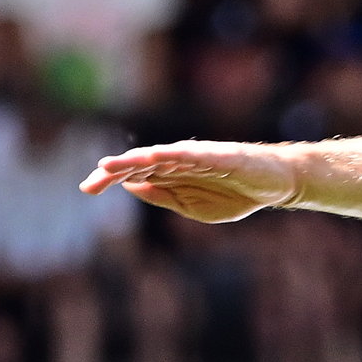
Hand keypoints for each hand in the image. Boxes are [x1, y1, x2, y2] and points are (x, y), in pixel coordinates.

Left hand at [82, 141, 301, 225]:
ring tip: (110, 166)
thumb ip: (163, 196)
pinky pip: (190, 155)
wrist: (274, 184)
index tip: (87, 189)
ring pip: (159, 157)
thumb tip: (132, 187)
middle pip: (140, 164)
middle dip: (115, 173)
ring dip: (133, 161)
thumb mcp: (192, 207)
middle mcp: (179, 161)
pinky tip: (152, 157)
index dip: (111, 179)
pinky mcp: (218, 155)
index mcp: (172, 174)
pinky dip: (170, 155)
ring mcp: (198, 156)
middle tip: (89, 185)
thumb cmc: (234, 193)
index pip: (135, 174)